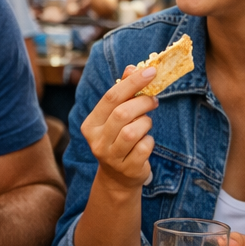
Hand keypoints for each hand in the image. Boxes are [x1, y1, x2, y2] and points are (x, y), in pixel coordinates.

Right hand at [81, 64, 157, 191]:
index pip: (111, 97)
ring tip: (146, 123)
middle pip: (122, 113)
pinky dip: (149, 141)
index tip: (151, 72)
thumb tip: (132, 67)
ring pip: (133, 131)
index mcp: (91, 124)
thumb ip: (123, 92)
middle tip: (154, 100)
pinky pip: (144, 147)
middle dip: (143, 103)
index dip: (132, 82)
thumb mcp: (116, 116)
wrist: (118, 178)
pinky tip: (145, 142)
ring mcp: (111, 157)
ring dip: (146, 123)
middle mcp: (97, 141)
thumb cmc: (119, 139)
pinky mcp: (127, 168)